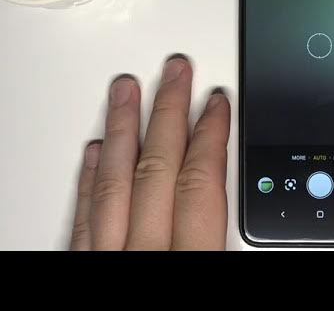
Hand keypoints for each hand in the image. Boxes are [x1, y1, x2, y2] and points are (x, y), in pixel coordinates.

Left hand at [70, 57, 229, 249]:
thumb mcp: (218, 278)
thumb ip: (221, 239)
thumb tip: (235, 201)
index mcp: (186, 256)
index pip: (200, 180)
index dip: (210, 134)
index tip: (215, 102)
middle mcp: (142, 252)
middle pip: (156, 167)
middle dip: (168, 111)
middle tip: (175, 74)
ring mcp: (105, 257)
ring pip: (112, 182)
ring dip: (121, 129)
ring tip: (125, 91)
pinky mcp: (80, 264)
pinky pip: (83, 217)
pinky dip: (89, 180)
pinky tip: (95, 151)